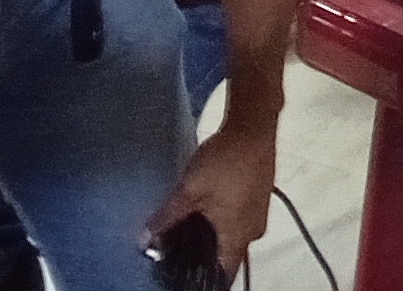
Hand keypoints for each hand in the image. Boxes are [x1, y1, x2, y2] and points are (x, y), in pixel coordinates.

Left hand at [150, 121, 276, 273]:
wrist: (253, 126)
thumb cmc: (224, 162)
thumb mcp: (189, 191)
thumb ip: (166, 218)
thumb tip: (143, 240)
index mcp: (238, 236)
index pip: (223, 274)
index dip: (202, 277)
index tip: (182, 272)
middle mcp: (254, 231)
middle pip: (227, 254)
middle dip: (203, 252)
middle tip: (177, 246)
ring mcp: (259, 213)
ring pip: (233, 235)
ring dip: (213, 233)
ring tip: (188, 224)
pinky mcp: (260, 196)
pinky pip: (240, 219)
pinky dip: (223, 219)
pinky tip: (206, 205)